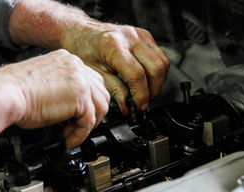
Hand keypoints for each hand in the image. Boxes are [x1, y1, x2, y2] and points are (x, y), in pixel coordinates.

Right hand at [0, 49, 109, 148]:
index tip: (78, 115)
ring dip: (87, 125)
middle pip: (100, 93)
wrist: (5, 94)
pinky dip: (80, 134)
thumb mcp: (44, 83)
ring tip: (71, 134)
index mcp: (67, 60)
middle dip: (93, 113)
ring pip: (100, 107)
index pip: (91, 81)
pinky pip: (89, 121)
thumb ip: (62, 89)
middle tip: (77, 126)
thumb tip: (72, 109)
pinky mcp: (80, 97)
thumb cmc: (15, 91)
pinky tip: (69, 140)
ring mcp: (80, 80)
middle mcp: (76, 67)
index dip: (88, 101)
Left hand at [9, 0, 169, 114]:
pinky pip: (160, 56)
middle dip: (153, 90)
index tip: (140, 106)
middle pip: (156, 68)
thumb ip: (114, 90)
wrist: (81, 32)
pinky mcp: (145, 36)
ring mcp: (139, 35)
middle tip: (145, 102)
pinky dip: (157, 71)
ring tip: (147, 93)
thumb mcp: (95, 74)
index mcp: (114, 46)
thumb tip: (127, 106)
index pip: (137, 75)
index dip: (142, 95)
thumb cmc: (83, 49)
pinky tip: (147, 80)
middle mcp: (130, 37)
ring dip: (158, 82)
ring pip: (163, 62)